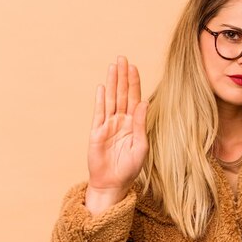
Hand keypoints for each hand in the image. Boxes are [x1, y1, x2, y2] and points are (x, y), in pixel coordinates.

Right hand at [87, 56, 148, 200]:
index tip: (133, 67)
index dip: (134, 82)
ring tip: (113, 66)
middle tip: (122, 58)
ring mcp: (108, 125)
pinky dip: (100, 100)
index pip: (134, 98)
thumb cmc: (129, 168)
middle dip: (122, 76)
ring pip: (111, 99)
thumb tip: (144, 103)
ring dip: (112, 83)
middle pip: (122, 94)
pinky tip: (103, 87)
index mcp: (134, 124)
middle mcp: (121, 121)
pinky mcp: (96, 132)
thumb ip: (140, 124)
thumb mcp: (140, 147)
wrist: (113, 184)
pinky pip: (98, 112)